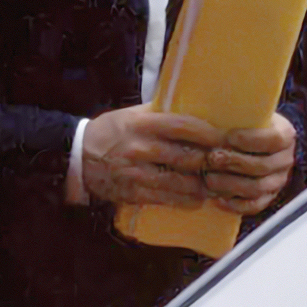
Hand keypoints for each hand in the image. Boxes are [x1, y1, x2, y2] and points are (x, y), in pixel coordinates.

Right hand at [82, 105, 224, 208]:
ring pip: (177, 181)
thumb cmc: (112, 130)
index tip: (227, 137)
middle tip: (228, 164)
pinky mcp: (131, 192)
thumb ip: (163, 112)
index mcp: (144, 124)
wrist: (77, 156)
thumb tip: (197, 106)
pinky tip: (197, 200)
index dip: (209, 133)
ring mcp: (136, 173)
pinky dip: (183, 200)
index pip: (185, 126)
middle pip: (185, 156)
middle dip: (210, 162)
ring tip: (218, 185)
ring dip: (201, 185)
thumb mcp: (135, 114)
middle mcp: (141, 148)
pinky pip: (163, 199)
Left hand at [202, 112, 297, 215]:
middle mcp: (286, 159)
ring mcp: (278, 181)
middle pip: (262, 166)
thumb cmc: (242, 126)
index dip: (250, 139)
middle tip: (210, 158)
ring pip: (257, 188)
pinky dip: (235, 204)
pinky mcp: (268, 198)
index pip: (273, 139)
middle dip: (233, 163)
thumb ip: (237, 114)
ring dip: (229, 184)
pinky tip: (218, 198)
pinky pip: (254, 206)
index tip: (228, 136)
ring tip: (209, 178)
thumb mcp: (246, 115)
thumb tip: (218, 109)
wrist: (251, 143)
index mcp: (285, 134)